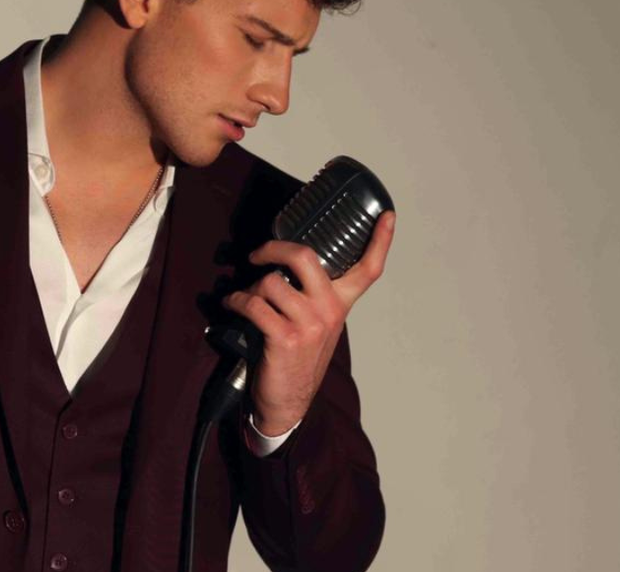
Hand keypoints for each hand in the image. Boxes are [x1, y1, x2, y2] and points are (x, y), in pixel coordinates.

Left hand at [222, 211, 396, 435]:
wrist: (288, 404)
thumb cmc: (299, 359)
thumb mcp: (317, 326)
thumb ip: (313, 297)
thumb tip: (283, 264)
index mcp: (341, 304)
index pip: (368, 270)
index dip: (380, 240)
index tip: (387, 215)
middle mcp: (329, 311)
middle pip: (306, 257)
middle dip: (275, 247)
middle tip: (259, 254)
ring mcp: (309, 324)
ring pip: (271, 282)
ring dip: (250, 287)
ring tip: (246, 298)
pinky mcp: (284, 337)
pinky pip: (253, 304)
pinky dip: (236, 301)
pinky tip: (233, 304)